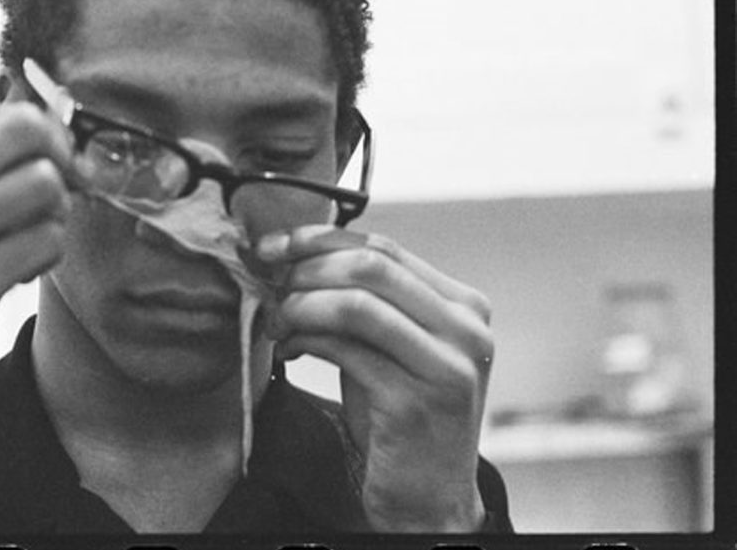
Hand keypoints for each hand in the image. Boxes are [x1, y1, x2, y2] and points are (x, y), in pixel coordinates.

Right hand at [0, 103, 73, 438]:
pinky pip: (46, 242)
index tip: (46, 166)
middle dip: (60, 160)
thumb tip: (38, 114)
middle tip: (54, 193)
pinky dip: (48, 255)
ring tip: (30, 237)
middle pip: (29, 132)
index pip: (6, 113)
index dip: (45, 138)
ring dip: (55, 213)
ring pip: (45, 185)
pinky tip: (22, 270)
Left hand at [260, 226, 493, 531]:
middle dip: (306, 268)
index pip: (384, 246)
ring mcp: (446, 365)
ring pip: (354, 304)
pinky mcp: (416, 401)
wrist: (427, 498)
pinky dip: (303, 341)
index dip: (320, 239)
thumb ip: (363, 298)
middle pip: (370, 265)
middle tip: (270, 283)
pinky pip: (344, 349)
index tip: (273, 245)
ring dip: (300, 306)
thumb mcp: (389, 344)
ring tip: (277, 322)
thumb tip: (293, 253)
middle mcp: (466, 330)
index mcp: (464, 305)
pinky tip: (287, 351)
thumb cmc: (399, 417)